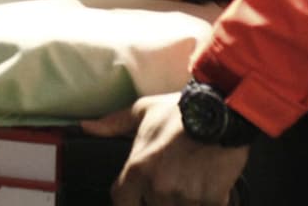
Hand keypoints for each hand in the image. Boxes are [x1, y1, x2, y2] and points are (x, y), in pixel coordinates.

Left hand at [84, 95, 249, 205]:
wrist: (222, 111)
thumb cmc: (180, 111)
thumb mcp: (143, 111)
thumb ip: (113, 124)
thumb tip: (85, 127)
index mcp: (138, 169)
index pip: (121, 202)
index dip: (128, 201)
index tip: (137, 196)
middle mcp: (158, 188)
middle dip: (161, 197)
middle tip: (173, 177)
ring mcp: (185, 198)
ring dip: (184, 200)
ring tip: (190, 178)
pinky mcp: (212, 201)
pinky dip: (206, 200)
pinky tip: (207, 184)